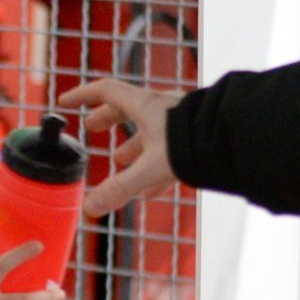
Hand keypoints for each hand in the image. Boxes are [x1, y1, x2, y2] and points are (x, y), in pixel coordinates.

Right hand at [57, 78, 183, 217]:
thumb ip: (119, 189)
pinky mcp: (194, 137)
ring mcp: (179, 121)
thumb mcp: (149, 169)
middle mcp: (161, 109)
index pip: (105, 91)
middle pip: (126, 108)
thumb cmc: (192, 145)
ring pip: (149, 130)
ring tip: (119, 162)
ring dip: (132, 146)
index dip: (82, 95)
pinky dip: (155, 164)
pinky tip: (153, 188)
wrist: (233, 140)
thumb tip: (90, 208)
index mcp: (145, 106)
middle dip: (106, 120)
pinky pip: (169, 147)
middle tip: (92, 129)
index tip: (65, 101)